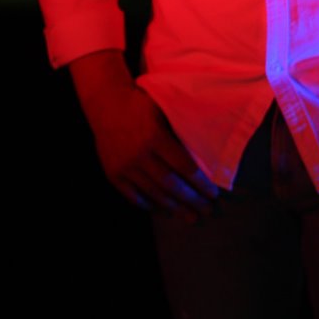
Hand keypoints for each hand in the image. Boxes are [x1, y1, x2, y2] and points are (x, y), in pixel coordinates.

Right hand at [70, 51, 218, 219]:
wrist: (106, 102)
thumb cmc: (141, 103)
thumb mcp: (163, 109)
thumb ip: (180, 128)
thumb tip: (206, 148)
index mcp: (156, 136)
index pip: (184, 166)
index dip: (200, 182)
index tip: (213, 193)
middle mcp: (140, 155)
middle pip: (171, 184)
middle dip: (191, 200)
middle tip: (207, 210)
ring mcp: (124, 166)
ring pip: (153, 193)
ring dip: (174, 207)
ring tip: (189, 215)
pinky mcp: (112, 173)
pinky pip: (132, 195)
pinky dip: (147, 204)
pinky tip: (161, 209)